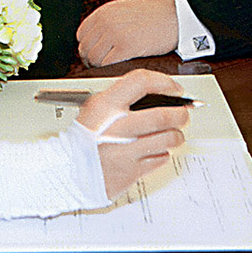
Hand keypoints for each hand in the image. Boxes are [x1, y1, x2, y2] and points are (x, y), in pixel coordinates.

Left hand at [77, 0, 178, 65]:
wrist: (176, 14)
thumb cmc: (155, 14)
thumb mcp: (125, 10)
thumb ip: (109, 22)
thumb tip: (98, 39)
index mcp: (105, 12)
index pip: (82, 34)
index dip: (86, 47)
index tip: (93, 54)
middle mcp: (106, 21)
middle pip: (86, 48)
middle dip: (91, 60)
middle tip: (99, 66)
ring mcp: (115, 33)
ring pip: (95, 58)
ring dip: (100, 67)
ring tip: (110, 69)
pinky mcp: (126, 46)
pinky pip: (107, 64)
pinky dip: (109, 70)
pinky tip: (118, 70)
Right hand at [77, 69, 189, 198]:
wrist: (69, 170)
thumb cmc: (83, 139)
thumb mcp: (95, 109)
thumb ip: (121, 99)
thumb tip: (153, 92)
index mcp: (106, 106)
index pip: (141, 82)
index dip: (163, 82)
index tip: (174, 88)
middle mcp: (117, 126)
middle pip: (163, 114)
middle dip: (180, 114)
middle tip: (182, 114)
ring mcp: (126, 149)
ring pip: (168, 138)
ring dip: (176, 135)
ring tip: (173, 134)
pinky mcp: (132, 170)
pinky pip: (160, 159)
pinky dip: (163, 153)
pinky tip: (156, 150)